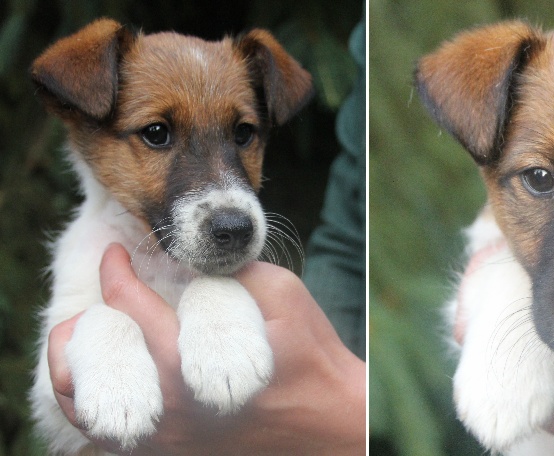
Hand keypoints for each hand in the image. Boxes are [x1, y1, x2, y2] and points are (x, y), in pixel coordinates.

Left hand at [48, 244, 365, 454]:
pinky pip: (103, 434)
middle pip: (95, 356)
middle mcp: (167, 409)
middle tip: (100, 292)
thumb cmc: (310, 355)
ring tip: (84, 335)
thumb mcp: (283, 294)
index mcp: (191, 364)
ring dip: (73, 363)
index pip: (129, 308)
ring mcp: (163, 439)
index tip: (114, 254)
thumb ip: (232, 270)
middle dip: (90, 311)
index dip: (115, 272)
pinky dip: (89, 402)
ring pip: (81, 404)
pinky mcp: (168, 454)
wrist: (328, 424)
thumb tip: (195, 253)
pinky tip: (106, 376)